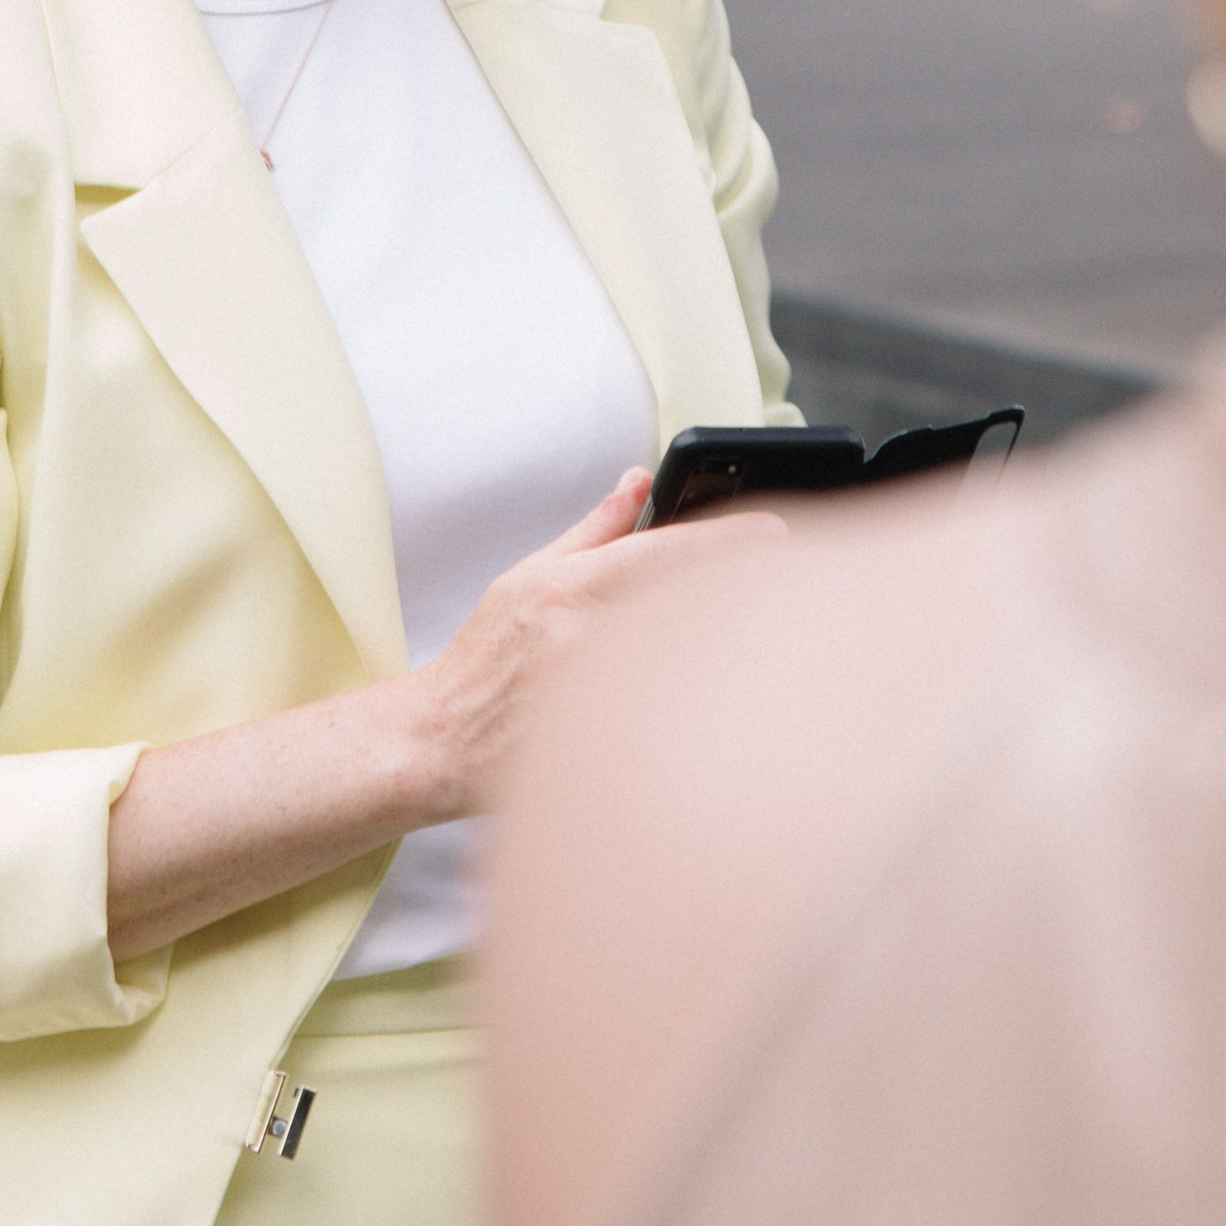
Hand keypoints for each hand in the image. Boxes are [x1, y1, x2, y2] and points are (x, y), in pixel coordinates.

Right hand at [406, 467, 785, 819]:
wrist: (439, 741)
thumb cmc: (484, 658)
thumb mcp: (525, 578)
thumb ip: (592, 529)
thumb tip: (638, 479)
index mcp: (562, 589)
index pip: (660, 554)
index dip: (726, 540)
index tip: (776, 531)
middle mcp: (578, 639)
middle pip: (686, 611)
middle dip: (739, 598)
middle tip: (786, 587)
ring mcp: (591, 698)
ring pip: (685, 666)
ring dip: (724, 651)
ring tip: (758, 644)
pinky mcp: (600, 746)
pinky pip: (667, 717)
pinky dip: (699, 703)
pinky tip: (719, 703)